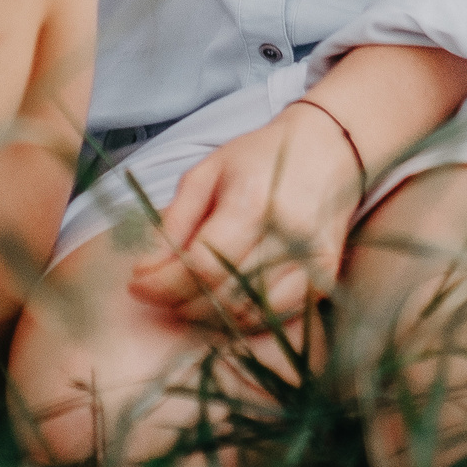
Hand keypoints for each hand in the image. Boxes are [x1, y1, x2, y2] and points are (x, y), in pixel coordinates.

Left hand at [128, 103, 367, 332]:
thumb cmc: (259, 157)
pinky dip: (243, 317)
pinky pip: (275, 316)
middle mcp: (287, 237)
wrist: (329, 149)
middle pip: (222, 295)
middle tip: (157, 291)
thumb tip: (144, 270)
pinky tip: (222, 300)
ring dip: (207, 314)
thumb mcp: (207, 173)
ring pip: (248, 313)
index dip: (163, 284)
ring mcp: (312, 261)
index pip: (201, 266)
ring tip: (186, 295)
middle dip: (178, 302)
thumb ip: (175, 221)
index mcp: (252, 203)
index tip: (136, 285)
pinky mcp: (326, 277)